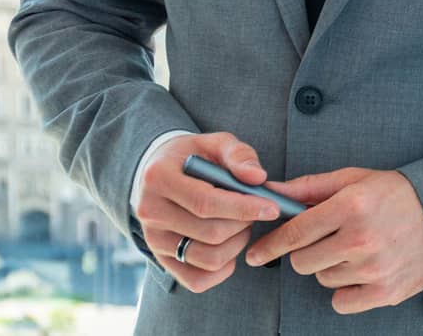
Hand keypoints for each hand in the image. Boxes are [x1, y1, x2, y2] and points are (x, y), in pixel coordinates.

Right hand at [134, 132, 279, 292]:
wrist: (160, 174)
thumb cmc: (194, 157)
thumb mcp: (216, 143)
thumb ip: (239, 155)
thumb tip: (257, 178)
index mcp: (159, 178)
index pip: (206, 202)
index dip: (244, 208)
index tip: (272, 208)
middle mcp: (150, 212)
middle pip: (211, 232)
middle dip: (244, 223)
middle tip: (256, 210)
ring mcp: (153, 239)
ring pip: (208, 258)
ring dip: (237, 244)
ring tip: (242, 224)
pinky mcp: (161, 259)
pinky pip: (197, 280)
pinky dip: (223, 268)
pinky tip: (230, 245)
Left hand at [245, 167, 422, 313]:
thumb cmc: (397, 194)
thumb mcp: (355, 180)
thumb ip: (310, 188)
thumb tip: (271, 192)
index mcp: (351, 206)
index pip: (294, 233)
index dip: (269, 245)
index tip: (256, 253)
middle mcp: (360, 239)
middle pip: (302, 262)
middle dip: (307, 252)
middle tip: (328, 240)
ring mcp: (373, 267)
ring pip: (322, 279)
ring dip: (331, 268)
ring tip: (356, 250)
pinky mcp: (385, 290)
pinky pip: (341, 301)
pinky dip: (346, 290)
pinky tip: (361, 271)